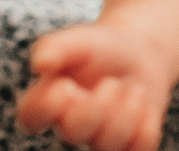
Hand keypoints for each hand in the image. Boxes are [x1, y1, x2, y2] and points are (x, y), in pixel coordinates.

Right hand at [16, 21, 173, 150]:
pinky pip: (139, 148)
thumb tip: (40, 63)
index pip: (31, 117)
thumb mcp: (79, 39)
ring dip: (127, 108)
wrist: (140, 53)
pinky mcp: (129, 146)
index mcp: (49, 99)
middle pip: (73, 133)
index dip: (49, 105)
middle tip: (111, 83)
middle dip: (98, 104)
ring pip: (109, 143)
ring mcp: (99, 140)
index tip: (68, 85)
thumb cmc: (101, 48)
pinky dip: (147, 122)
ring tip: (131, 88)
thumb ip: (57, 47)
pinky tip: (142, 104)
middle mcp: (70, 126)